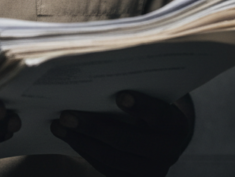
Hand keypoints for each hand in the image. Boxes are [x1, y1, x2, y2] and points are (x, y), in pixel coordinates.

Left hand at [50, 91, 192, 176]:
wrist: (160, 139)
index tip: (120, 95)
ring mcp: (151, 170)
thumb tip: (97, 68)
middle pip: (128, 141)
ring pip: (112, 157)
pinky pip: (106, 167)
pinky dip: (86, 150)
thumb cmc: (148, 107)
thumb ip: (135, 87)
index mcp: (175, 125)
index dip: (141, 106)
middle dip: (94, 128)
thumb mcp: (150, 96)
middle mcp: (168, 152)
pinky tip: (69, 137)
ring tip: (59, 126)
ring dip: (82, 141)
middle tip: (66, 115)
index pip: (160, 115)